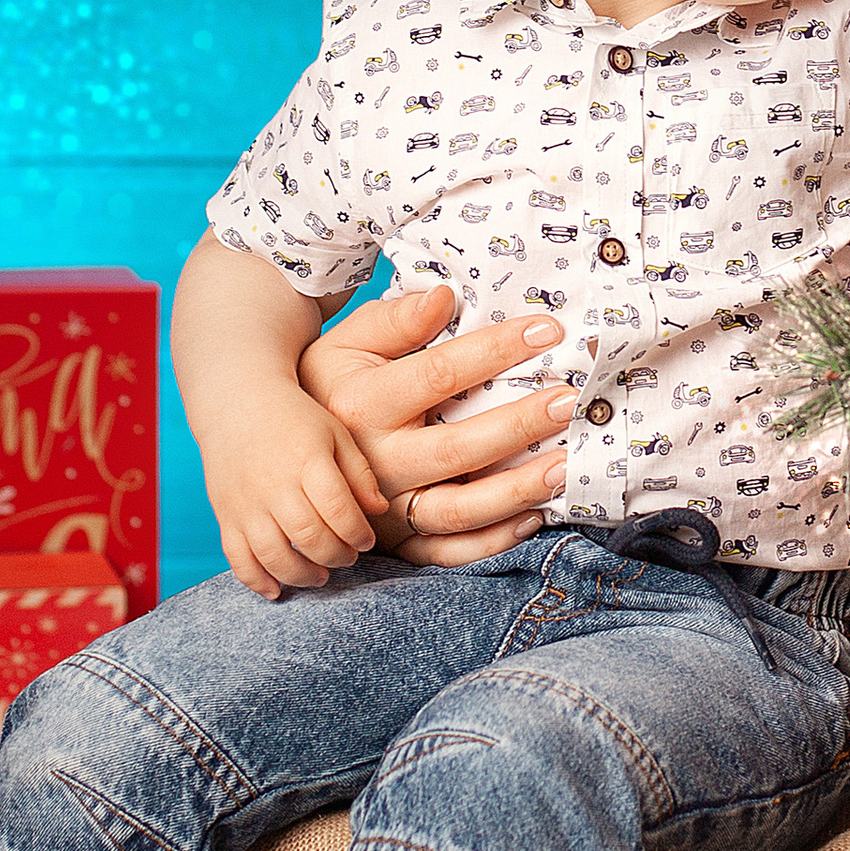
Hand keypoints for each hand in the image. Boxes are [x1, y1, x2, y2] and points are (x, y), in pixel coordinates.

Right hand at [201, 383, 388, 600]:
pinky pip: (237, 557)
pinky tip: (276, 590)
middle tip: (347, 558)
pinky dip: (255, 580)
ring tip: (319, 576)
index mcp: (307, 461)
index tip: (365, 541)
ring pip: (273, 554)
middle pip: (308, 536)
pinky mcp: (225, 515)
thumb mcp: (335, 433)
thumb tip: (379, 511)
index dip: (357, 533)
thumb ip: (359, 472)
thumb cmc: (295, 418)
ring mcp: (245, 503)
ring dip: (301, 575)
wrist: (237, 403)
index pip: (337, 510)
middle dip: (335, 556)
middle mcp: (274, 485)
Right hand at [299, 285, 574, 567]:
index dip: (496, 350)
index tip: (548, 330)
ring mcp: (386, 509)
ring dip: (517, 492)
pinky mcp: (395, 541)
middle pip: (455, 449)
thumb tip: (444, 298)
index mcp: (364, 405)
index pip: (440, 373)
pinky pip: (448, 552)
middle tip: (569, 402)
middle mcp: (375, 462)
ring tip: (565, 465)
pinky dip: (493, 542)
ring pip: (457, 511)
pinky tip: (534, 515)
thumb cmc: (330, 384)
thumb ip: (395, 320)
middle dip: (518, 426)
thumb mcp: (348, 342)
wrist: (281, 450)